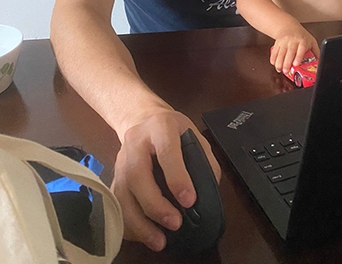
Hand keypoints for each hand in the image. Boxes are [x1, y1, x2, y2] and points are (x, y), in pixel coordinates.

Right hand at [111, 109, 220, 251]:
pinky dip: (129, 224)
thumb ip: (203, 159)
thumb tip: (208, 190)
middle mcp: (135, 142)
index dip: (177, 177)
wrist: (142, 118)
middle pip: (137, 175)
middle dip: (155, 204)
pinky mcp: (115, 177)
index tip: (189, 200)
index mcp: (160, 127)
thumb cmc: (171, 128)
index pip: (167, 152)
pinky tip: (144, 235)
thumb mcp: (192, 133)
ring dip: (139, 222)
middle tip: (175, 223)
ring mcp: (120, 160)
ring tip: (159, 240)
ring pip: (122, 194)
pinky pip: (117, 204)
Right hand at [270, 24, 319, 73]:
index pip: (301, 49)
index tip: (296, 64)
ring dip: (279, 62)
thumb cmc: (301, 36)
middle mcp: (293, 41)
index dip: (298, 56)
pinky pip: (274, 51)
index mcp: (303, 41)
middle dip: (286, 62)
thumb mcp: (311, 41)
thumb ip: (316, 52)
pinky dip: (273, 58)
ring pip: (280, 52)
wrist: (289, 26)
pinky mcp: (277, 42)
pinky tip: (274, 64)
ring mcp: (284, 41)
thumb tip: (320, 64)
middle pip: (289, 52)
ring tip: (279, 69)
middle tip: (286, 70)